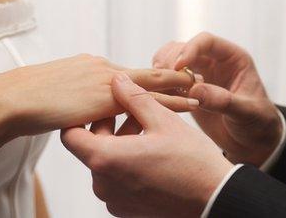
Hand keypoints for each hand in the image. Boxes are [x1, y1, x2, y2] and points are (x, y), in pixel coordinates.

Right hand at [0, 54, 196, 140]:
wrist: (13, 100)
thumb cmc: (30, 100)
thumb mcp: (59, 93)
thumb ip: (78, 96)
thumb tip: (85, 107)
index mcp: (93, 67)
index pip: (128, 75)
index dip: (150, 77)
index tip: (169, 77)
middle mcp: (103, 69)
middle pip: (145, 73)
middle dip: (171, 75)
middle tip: (196, 76)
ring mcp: (105, 80)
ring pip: (151, 83)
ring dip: (177, 86)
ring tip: (200, 87)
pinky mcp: (106, 96)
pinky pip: (147, 100)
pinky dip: (171, 102)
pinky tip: (188, 104)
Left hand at [61, 73, 232, 217]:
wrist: (215, 199)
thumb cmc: (192, 160)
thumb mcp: (163, 120)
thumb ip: (134, 98)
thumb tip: (116, 80)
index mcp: (106, 160)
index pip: (70, 136)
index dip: (80, 117)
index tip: (98, 105)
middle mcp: (103, 184)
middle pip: (91, 147)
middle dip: (110, 125)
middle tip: (134, 109)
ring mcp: (114, 200)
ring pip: (106, 162)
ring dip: (120, 142)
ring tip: (148, 127)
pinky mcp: (127, 209)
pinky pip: (117, 180)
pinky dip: (127, 162)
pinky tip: (152, 150)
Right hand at [153, 32, 281, 165]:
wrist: (252, 142)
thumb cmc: (258, 124)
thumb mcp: (246, 113)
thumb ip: (223, 101)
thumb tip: (195, 90)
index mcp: (233, 58)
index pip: (206, 41)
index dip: (190, 49)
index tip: (178, 67)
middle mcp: (213, 62)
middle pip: (183, 47)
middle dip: (170, 61)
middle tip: (163, 80)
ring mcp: (198, 74)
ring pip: (170, 60)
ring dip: (161, 71)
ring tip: (159, 89)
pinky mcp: (186, 90)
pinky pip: (167, 80)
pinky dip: (159, 85)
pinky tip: (158, 98)